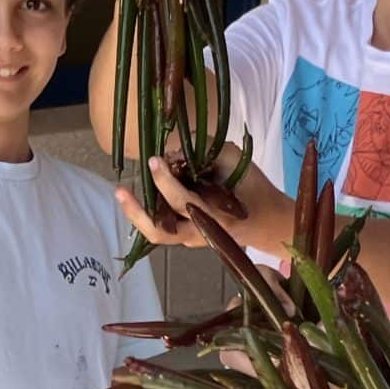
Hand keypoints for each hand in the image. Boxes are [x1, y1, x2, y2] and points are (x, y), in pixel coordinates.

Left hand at [113, 145, 271, 252]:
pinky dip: (147, 213)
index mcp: (217, 216)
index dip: (165, 181)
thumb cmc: (253, 189)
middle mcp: (201, 233)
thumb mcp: (237, 161)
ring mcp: (192, 239)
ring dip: (137, 215)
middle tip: (122, 189)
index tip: (156, 159)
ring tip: (122, 193)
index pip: (183, 202)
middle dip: (138, 210)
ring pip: (157, 234)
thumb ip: (208, 150)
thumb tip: (175, 149)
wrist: (267, 221)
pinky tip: (137, 196)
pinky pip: (162, 228)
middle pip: (161, 230)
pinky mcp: (187, 237)